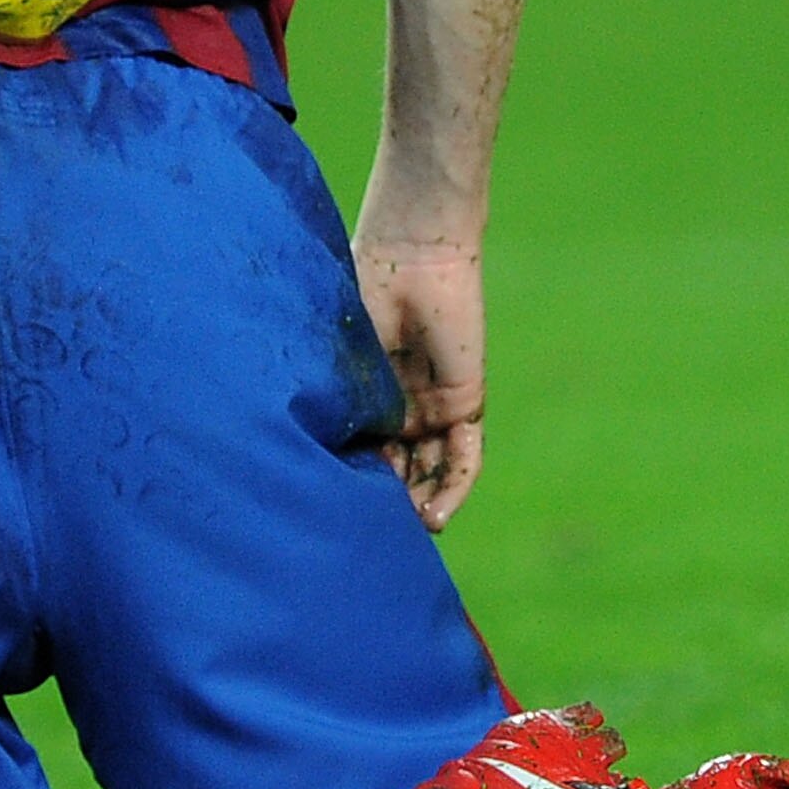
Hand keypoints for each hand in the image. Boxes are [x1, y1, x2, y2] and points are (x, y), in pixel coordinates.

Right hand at [352, 226, 484, 531]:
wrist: (410, 252)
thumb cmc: (364, 290)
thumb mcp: (343, 358)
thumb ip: (343, 403)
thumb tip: (321, 460)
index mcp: (369, 394)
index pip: (365, 453)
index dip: (355, 483)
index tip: (338, 513)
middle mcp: (403, 406)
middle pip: (401, 470)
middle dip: (390, 504)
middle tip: (376, 535)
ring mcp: (435, 406)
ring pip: (434, 470)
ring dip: (422, 504)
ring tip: (408, 534)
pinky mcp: (467, 400)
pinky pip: (465, 455)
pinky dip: (454, 486)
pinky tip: (435, 515)